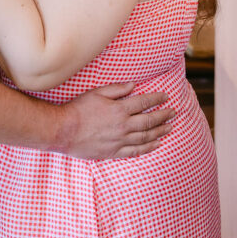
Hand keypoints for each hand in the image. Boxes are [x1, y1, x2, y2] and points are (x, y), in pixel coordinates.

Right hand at [56, 82, 175, 159]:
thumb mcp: (96, 93)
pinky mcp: (114, 152)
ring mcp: (119, 140)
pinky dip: (149, 147)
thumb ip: (117, 89)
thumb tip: (134, 85)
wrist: (63, 130)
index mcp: (119, 109)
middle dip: (163, 116)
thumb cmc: (78, 109)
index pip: (144, 103)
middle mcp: (123, 126)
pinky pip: (136, 151)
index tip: (166, 96)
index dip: (157, 99)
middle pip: (149, 121)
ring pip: (146, 137)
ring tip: (170, 127)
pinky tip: (157, 143)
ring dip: (160, 131)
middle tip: (173, 112)